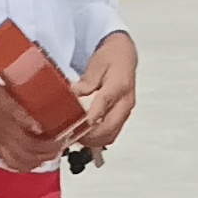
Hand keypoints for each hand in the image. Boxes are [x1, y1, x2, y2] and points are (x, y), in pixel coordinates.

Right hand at [0, 60, 69, 171]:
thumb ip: (10, 62)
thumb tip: (30, 54)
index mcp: (4, 105)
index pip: (31, 121)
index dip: (50, 126)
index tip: (64, 122)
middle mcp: (4, 125)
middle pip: (34, 145)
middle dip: (54, 144)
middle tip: (66, 136)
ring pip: (25, 156)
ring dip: (43, 155)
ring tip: (55, 147)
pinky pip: (12, 159)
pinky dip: (26, 162)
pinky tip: (35, 157)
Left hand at [70, 32, 137, 156]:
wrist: (124, 57)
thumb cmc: (111, 58)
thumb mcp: (97, 63)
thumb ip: (87, 81)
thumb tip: (75, 92)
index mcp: (119, 85)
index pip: (105, 102)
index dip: (93, 115)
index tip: (81, 124)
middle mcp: (125, 102)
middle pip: (110, 126)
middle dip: (90, 135)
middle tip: (71, 134)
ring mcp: (125, 112)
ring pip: (111, 135)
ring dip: (93, 140)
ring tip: (75, 137)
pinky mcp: (122, 117)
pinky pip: (111, 134)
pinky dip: (98, 138)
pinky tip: (85, 135)